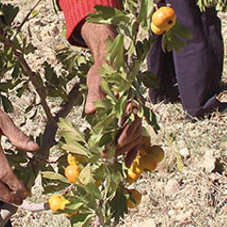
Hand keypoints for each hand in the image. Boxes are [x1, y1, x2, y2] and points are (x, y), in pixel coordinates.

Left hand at [78, 21, 142, 160]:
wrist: (109, 63)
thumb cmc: (103, 71)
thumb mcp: (96, 81)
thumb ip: (95, 96)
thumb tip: (90, 111)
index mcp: (130, 98)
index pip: (131, 121)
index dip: (124, 135)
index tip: (113, 146)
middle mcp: (136, 107)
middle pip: (134, 131)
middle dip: (122, 146)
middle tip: (107, 156)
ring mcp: (134, 114)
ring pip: (135, 136)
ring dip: (125, 150)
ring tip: (112, 160)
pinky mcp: (129, 118)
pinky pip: (134, 137)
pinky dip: (131, 151)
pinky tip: (125, 163)